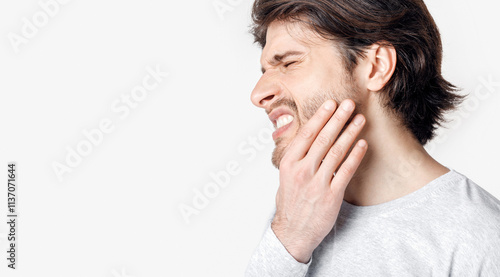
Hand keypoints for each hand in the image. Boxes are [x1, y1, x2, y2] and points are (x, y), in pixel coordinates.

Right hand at [271, 99, 366, 262]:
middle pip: (323, 139)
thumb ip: (296, 158)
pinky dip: (355, 156)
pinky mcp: (331, 196)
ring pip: (336, 152)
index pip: (306, 134)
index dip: (320, 117)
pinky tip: (363, 144)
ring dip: (349, 133)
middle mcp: (302, 171)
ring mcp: (317, 183)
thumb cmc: (289, 203)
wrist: (292, 233)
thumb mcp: (284, 177)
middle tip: (349, 104)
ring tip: (359, 119)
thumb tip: (308, 137)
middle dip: (337, 119)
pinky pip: (346, 171)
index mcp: (288, 164)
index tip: (330, 104)